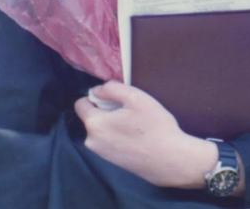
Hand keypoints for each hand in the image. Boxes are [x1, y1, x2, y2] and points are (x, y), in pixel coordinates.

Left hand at [74, 81, 218, 188]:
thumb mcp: (136, 97)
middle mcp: (91, 141)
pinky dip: (118, 134)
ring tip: (136, 123)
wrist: (167, 159)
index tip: (116, 97)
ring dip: (114, 122)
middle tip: (131, 110)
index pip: (81, 104)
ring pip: (102, 128)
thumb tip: (96, 90)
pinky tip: (137, 136)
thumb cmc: (153, 125)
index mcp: (94, 124)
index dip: (97, 96)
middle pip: (93, 116)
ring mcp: (101, 153)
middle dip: (107, 110)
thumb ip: (113, 89)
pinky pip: (108, 140)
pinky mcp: (111, 161)